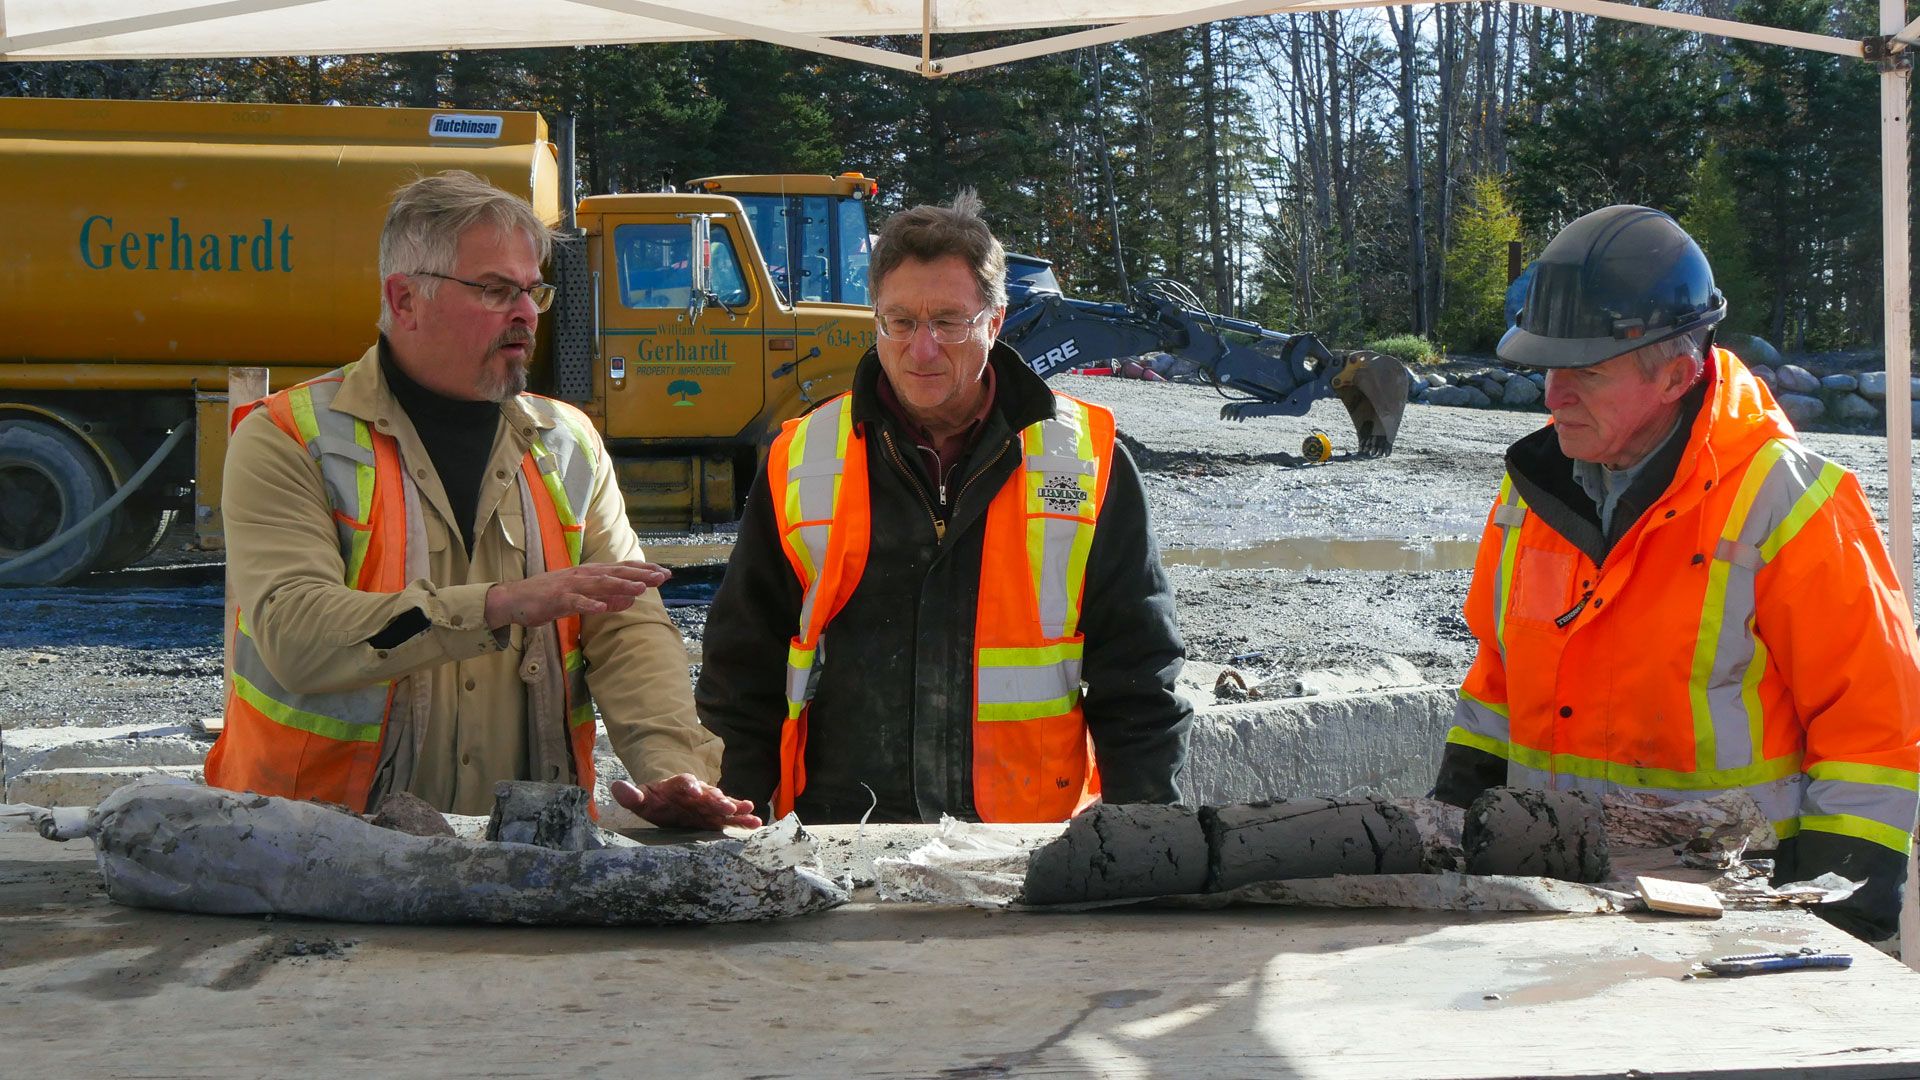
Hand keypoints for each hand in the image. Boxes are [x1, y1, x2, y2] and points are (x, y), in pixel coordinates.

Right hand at [484, 561, 671, 627]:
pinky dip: (589, 604)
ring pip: (600, 584)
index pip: (622, 569)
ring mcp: (570, 586)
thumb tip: (630, 600)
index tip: (665, 573)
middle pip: (616, 573)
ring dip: (621, 585)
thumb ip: (607, 599)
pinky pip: (575, 602)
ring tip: (641, 588)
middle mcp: (583, 575)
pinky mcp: (557, 599)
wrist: (515, 599)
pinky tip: (602, 608)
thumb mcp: (583, 598)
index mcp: (590, 574)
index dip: (644, 570)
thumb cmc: (549, 598)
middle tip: (663, 576)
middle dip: (641, 574)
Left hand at [610, 775, 762, 829]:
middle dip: (716, 799)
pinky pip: (731, 815)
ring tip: (749, 810)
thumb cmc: (655, 802)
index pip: (682, 782)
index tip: (692, 788)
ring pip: (723, 803)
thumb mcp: (640, 799)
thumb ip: (630, 795)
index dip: (687, 784)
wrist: (668, 804)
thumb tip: (616, 787)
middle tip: (726, 804)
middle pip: (707, 793)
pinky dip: (743, 817)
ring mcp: (708, 803)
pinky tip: (755, 820)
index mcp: (677, 786)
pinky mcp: (716, 815)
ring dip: (735, 807)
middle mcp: (696, 792)